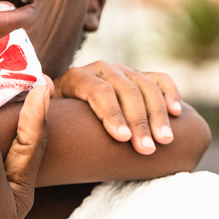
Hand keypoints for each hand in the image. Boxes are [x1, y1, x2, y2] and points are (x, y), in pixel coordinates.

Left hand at [51, 62, 181, 153]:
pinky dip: (171, 93)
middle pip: (126, 91)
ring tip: (165, 141)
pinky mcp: (140, 77)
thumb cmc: (58, 122)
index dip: (111, 114)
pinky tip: (177, 113)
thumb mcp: (45, 115)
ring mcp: (123, 71)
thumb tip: (45, 87)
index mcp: (76, 77)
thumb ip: (41, 104)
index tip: (122, 139)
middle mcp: (101, 70)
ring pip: (146, 87)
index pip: (98, 91)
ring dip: (158, 114)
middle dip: (138, 121)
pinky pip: (160, 80)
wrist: (70, 112)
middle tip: (148, 149)